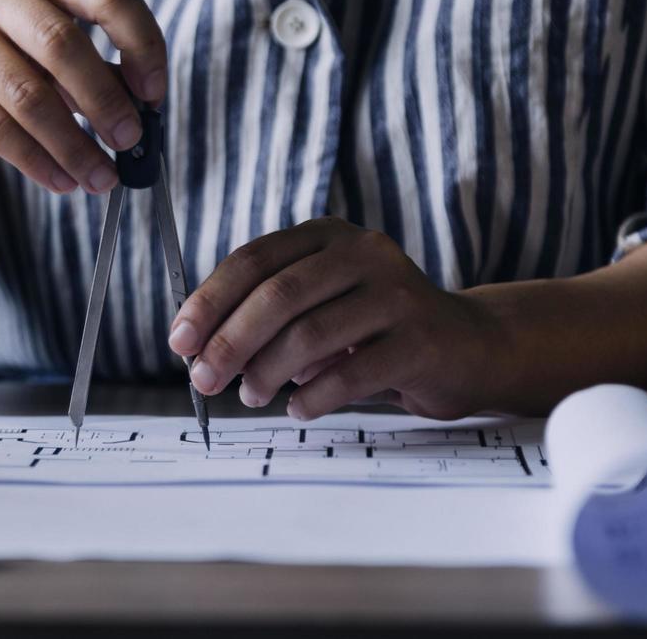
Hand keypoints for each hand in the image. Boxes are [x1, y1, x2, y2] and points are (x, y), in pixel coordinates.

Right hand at [0, 0, 166, 194]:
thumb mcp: (43, 44)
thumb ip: (94, 66)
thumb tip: (146, 114)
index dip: (141, 43)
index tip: (154, 92)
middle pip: (63, 44)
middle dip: (105, 100)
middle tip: (130, 142)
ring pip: (28, 94)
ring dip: (73, 144)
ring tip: (100, 178)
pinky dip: (36, 161)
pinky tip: (61, 181)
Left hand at [167, 217, 510, 420]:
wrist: (467, 347)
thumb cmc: (376, 330)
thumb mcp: (321, 307)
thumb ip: (270, 318)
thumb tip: (202, 350)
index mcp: (328, 237)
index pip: (255, 259)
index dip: (210, 300)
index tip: (179, 340)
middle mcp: (363, 253)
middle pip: (279, 294)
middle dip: (230, 340)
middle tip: (203, 379)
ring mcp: (396, 293)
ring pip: (312, 332)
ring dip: (267, 371)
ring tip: (248, 396)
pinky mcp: (420, 339)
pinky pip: (353, 371)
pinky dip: (314, 395)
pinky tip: (297, 409)